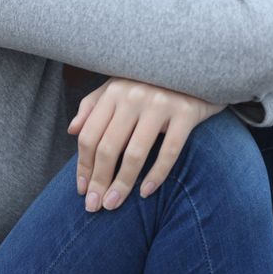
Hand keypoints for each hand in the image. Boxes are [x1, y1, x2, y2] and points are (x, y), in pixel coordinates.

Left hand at [67, 76, 225, 211]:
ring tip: (114, 204)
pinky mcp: (186, 112)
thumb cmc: (154, 81)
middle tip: (94, 207)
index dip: (83, 166)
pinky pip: (169, 151)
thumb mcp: (120, 85)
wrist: (200, 66)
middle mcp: (134, 95)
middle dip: (99, 181)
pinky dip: (156, 175)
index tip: (82, 190)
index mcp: (114, 90)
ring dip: (122, 184)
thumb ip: (94, 105)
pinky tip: (145, 192)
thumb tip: (72, 130)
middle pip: (108, 147)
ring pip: (135, 153)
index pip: (89, 135)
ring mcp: (160, 103)